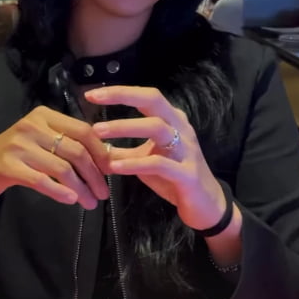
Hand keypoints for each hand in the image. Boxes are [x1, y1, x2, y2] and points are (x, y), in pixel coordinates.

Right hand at [0, 106, 109, 209]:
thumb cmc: (17, 155)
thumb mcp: (42, 141)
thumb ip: (68, 144)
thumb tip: (106, 159)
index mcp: (45, 115)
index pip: (83, 130)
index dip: (100, 151)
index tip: (111, 170)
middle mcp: (32, 125)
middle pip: (75, 150)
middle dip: (94, 174)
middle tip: (103, 193)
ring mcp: (18, 144)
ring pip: (61, 168)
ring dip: (80, 188)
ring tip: (90, 202)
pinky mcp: (7, 165)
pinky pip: (41, 180)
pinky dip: (58, 191)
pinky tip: (70, 200)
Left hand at [85, 86, 225, 230]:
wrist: (206, 206)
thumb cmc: (174, 178)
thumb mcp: (145, 160)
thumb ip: (123, 151)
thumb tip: (95, 147)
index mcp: (172, 120)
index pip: (147, 96)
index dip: (120, 92)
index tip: (92, 94)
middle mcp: (181, 128)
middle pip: (154, 100)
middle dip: (123, 96)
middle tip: (95, 100)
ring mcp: (186, 149)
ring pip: (157, 128)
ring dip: (125, 127)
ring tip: (98, 132)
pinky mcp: (187, 174)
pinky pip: (159, 164)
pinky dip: (135, 163)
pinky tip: (115, 166)